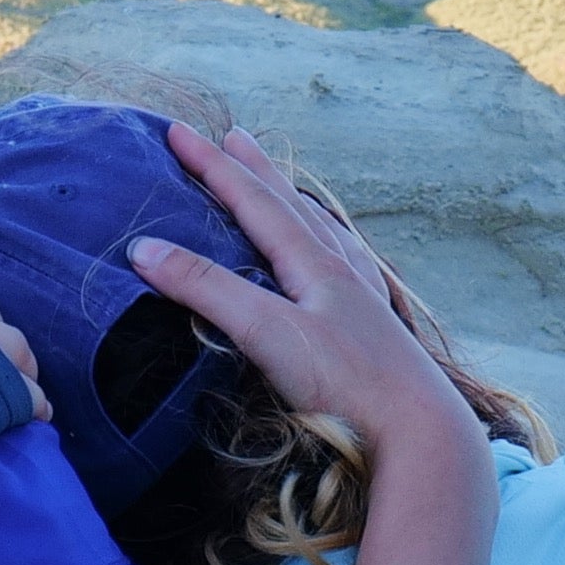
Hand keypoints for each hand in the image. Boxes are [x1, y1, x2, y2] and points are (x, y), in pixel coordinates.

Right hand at [132, 127, 481, 462]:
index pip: (252, 199)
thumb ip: (207, 289)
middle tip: (229, 137)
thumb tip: (144, 249)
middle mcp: (340, 268)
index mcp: (314, 261)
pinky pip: (345, 262)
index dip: (211, 166)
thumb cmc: (345, 382)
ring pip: (320, 229)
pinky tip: (336, 251)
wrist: (420, 431)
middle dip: (252, 169)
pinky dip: (326, 241)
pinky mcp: (375, 329)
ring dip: (290, 200)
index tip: (177, 133)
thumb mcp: (266, 332)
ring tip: (278, 181)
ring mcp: (361, 297)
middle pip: (288, 203)